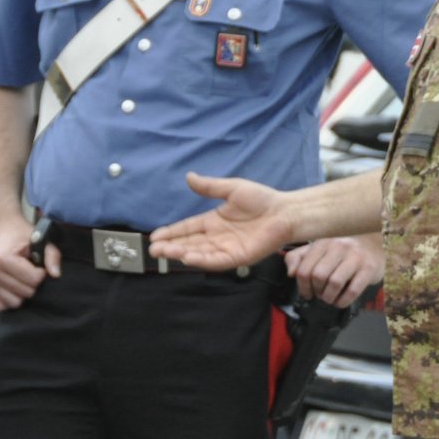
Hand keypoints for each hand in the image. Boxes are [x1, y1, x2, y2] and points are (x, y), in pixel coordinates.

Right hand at [0, 208, 57, 310]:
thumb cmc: (18, 233)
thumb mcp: (38, 238)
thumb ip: (51, 254)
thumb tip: (56, 275)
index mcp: (4, 259)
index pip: (34, 280)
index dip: (41, 272)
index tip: (38, 263)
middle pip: (26, 293)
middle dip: (33, 283)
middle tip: (30, 269)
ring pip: (15, 303)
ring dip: (22, 293)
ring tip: (21, 277)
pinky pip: (2, 306)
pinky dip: (10, 299)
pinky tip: (13, 286)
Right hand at [148, 173, 293, 268]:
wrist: (284, 211)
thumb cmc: (262, 199)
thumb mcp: (232, 188)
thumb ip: (209, 186)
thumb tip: (189, 177)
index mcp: (213, 221)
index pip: (187, 228)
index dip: (171, 233)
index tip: (154, 237)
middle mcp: (217, 237)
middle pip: (189, 243)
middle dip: (170, 247)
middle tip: (153, 250)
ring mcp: (226, 248)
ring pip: (199, 253)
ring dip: (182, 254)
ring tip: (165, 253)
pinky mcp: (237, 257)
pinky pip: (216, 261)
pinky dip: (202, 261)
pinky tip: (188, 258)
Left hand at [286, 233, 383, 307]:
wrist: (373, 245)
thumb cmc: (342, 251)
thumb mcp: (319, 250)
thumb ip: (299, 257)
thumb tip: (291, 273)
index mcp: (323, 242)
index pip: (304, 269)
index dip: (303, 286)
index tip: (307, 293)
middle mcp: (339, 247)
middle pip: (318, 276)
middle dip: (317, 292)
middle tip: (320, 295)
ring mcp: (355, 257)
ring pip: (334, 283)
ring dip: (329, 298)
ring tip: (330, 299)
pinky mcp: (369, 268)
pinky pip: (352, 290)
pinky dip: (343, 301)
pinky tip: (341, 301)